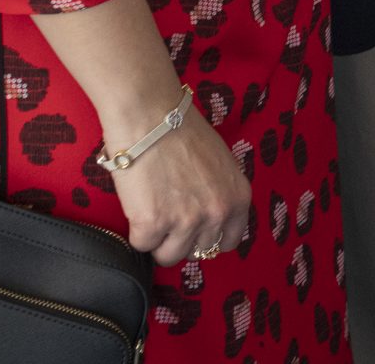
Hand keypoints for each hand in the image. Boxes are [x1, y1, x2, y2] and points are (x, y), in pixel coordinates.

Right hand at [104, 92, 253, 266]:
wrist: (153, 117)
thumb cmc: (183, 133)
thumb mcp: (221, 165)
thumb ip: (220, 193)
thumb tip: (208, 217)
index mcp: (238, 198)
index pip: (230, 241)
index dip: (209, 238)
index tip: (194, 231)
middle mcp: (217, 213)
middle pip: (198, 252)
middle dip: (181, 239)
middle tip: (168, 217)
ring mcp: (186, 221)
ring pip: (169, 256)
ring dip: (158, 240)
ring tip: (152, 212)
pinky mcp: (153, 224)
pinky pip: (141, 244)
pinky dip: (136, 230)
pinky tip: (137, 205)